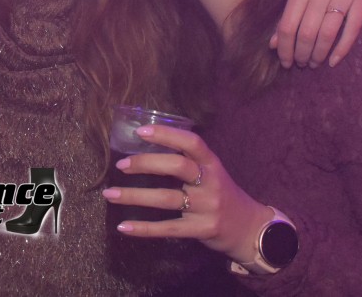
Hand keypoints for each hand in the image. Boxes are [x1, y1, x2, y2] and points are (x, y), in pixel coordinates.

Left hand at [101, 125, 271, 264]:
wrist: (250, 229)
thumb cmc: (222, 195)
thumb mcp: (212, 173)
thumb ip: (188, 161)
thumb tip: (148, 145)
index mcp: (212, 164)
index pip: (191, 143)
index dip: (166, 134)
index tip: (141, 131)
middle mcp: (211, 183)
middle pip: (177, 167)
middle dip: (146, 163)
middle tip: (121, 164)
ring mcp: (207, 208)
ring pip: (167, 199)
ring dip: (135, 196)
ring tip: (110, 194)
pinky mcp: (202, 230)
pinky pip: (168, 228)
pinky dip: (144, 228)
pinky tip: (123, 226)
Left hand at [271, 0, 361, 68]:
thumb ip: (288, 14)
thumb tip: (273, 45)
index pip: (288, 24)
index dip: (284, 48)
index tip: (285, 62)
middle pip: (307, 32)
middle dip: (301, 54)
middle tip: (301, 65)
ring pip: (327, 34)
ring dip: (318, 54)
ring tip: (314, 63)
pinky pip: (351, 30)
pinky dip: (341, 50)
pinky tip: (333, 61)